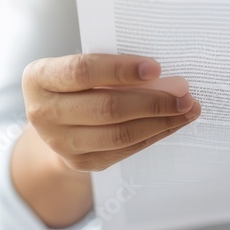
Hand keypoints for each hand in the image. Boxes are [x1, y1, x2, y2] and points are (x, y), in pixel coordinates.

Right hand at [22, 54, 200, 171]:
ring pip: (119, 134)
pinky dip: (155, 134)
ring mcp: (60, 142)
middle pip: (106, 108)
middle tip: (185, 94)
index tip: (156, 67)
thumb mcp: (84, 69)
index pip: (82, 72)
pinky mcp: (82, 162)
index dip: (121, 70)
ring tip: (188, 109)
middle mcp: (44, 112)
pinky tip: (174, 123)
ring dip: (161, 121)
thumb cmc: (79, 85)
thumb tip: (163, 75)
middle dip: (153, 100)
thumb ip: (113, 68)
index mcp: (40, 78)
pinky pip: (126, 149)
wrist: (58, 123)